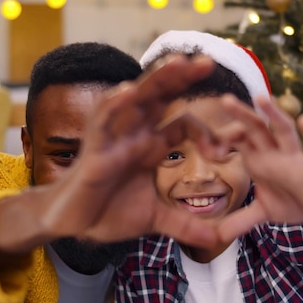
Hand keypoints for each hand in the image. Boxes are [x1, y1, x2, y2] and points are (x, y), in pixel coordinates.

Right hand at [0, 54, 227, 253]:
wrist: (74, 225)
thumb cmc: (109, 212)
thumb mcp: (155, 218)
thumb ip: (186, 225)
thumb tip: (217, 240)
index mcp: (150, 145)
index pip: (183, 124)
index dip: (207, 130)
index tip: (228, 148)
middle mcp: (135, 134)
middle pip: (161, 97)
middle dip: (182, 78)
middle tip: (208, 61)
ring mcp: (114, 137)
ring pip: (136, 99)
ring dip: (156, 80)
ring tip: (178, 62)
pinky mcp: (94, 149)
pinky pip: (103, 121)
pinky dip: (115, 105)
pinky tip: (129, 91)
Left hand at [217, 95, 302, 240]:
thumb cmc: (292, 200)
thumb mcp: (263, 212)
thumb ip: (240, 221)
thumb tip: (216, 237)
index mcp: (260, 159)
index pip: (239, 140)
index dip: (224, 140)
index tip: (208, 148)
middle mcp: (276, 152)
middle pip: (257, 128)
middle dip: (243, 115)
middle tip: (225, 100)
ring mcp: (296, 157)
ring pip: (283, 130)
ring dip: (273, 114)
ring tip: (261, 98)